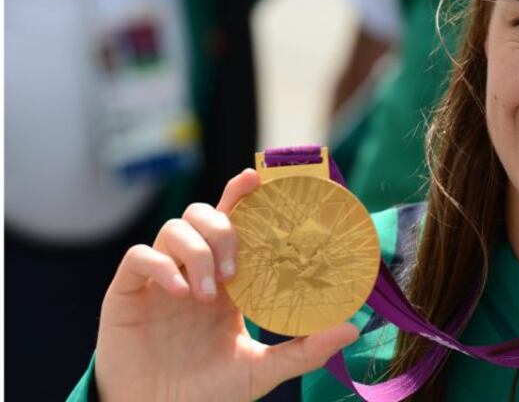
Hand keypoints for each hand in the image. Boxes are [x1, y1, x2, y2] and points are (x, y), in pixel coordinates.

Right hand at [94, 169, 358, 401]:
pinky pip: (139, 257)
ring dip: (197, 250)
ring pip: (174, 228)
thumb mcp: (262, 370)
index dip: (243, 195)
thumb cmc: (211, 393)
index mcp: (227, 281)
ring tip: (208, 291)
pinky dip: (160, 264)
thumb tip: (353, 326)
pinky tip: (180, 291)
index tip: (259, 178)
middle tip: (236, 268)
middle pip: (203, 214)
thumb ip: (305, 350)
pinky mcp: (126, 294)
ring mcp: (159, 280)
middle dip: (224, 226)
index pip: (235, 223)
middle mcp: (194, 271)